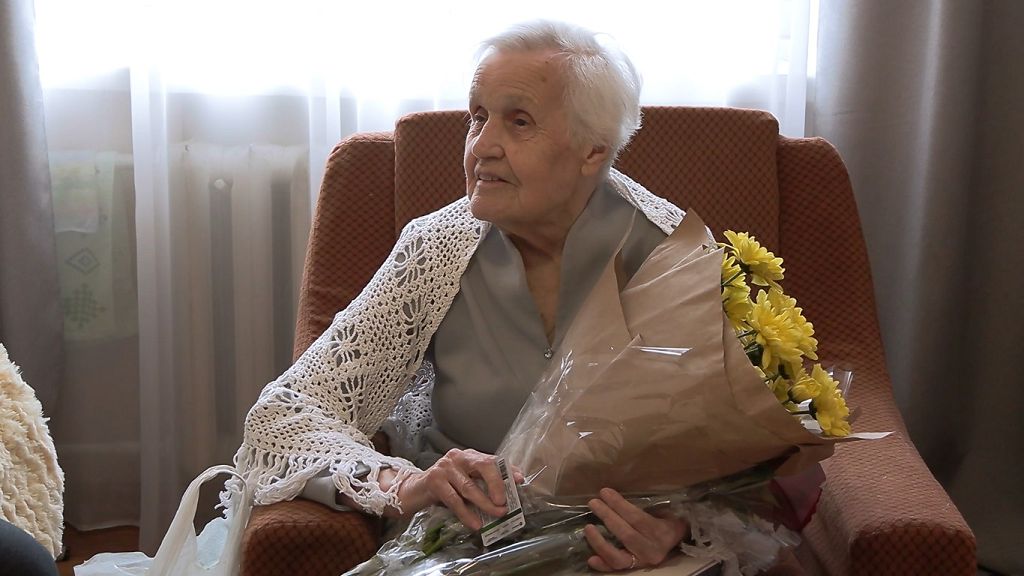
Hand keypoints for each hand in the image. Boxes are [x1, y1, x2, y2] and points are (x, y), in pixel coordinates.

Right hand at [392, 448, 510, 529]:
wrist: (414, 491)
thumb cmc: (445, 487)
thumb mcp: (465, 483)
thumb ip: (483, 485)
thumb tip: (509, 494)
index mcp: (469, 455)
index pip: (492, 459)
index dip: (507, 470)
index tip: (520, 480)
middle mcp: (458, 457)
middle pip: (483, 466)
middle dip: (497, 484)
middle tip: (504, 502)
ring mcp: (445, 467)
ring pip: (469, 487)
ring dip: (485, 503)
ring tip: (496, 515)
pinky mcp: (434, 481)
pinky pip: (454, 500)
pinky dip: (467, 513)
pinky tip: (475, 523)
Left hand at [584, 488, 689, 571]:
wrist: (677, 544)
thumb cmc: (668, 522)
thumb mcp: (665, 512)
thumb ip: (647, 505)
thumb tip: (619, 494)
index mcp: (661, 533)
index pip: (636, 518)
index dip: (619, 505)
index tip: (605, 492)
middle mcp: (651, 550)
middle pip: (626, 534)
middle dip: (607, 517)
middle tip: (593, 503)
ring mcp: (642, 562)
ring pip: (618, 557)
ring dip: (600, 543)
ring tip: (588, 527)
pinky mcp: (634, 569)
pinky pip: (616, 569)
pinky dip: (603, 565)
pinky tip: (591, 559)